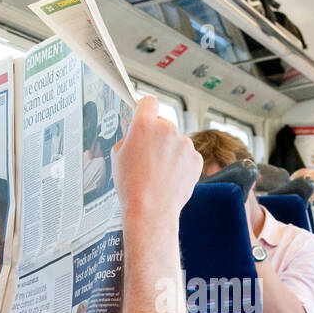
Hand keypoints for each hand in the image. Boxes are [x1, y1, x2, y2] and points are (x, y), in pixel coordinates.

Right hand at [112, 96, 200, 224]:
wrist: (151, 210)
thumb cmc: (131, 186)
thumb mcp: (117, 156)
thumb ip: (130, 137)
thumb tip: (139, 134)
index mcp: (144, 125)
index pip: (148, 102)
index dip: (146, 110)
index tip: (146, 116)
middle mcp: (167, 129)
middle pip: (164, 124)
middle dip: (158, 136)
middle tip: (149, 157)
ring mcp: (184, 144)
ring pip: (177, 141)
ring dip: (171, 151)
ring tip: (160, 173)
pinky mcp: (196, 158)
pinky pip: (187, 156)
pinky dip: (181, 164)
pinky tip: (171, 178)